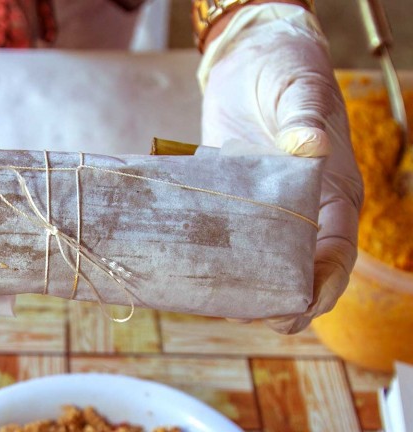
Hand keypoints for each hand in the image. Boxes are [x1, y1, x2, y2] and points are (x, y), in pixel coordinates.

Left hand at [198, 3, 363, 332]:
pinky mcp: (232, 202)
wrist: (251, 57)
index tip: (302, 307)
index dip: (324, 284)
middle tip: (245, 317)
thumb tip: (310, 146)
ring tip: (213, 306)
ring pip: (260, 264)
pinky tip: (190, 273)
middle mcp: (303, 210)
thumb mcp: (299, 88)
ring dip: (242, 289)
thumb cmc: (286, 69)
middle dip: (278, 301)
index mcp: (333, 192)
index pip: (337, 251)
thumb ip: (304, 117)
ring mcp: (266, 209)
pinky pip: (227, 240)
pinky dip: (215, 261)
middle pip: (298, 271)